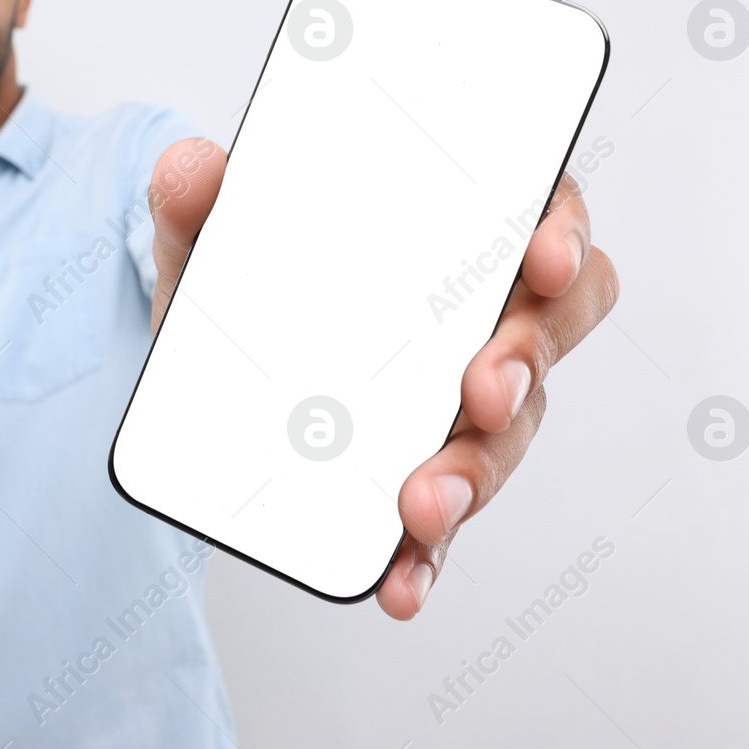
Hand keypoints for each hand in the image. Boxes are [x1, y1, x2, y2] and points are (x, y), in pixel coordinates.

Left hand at [147, 141, 618, 617]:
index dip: (559, 231)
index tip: (539, 254)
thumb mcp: (214, 241)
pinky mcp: (428, 478)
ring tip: (422, 504)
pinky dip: (428, 556)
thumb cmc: (250, 286)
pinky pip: (447, 521)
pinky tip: (399, 581)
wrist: (208, 379)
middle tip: (480, 390)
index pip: (540, 213)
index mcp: (455, 230)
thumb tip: (189, 167)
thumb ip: (198, 200)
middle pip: (548, 327)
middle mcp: (479, 316)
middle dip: (525, 360)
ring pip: (507, 433)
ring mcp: (463, 404)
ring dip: (475, 471)